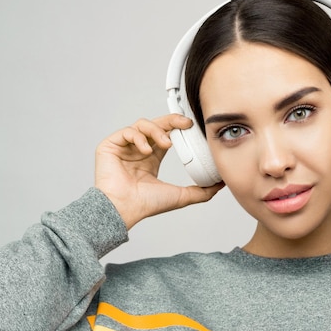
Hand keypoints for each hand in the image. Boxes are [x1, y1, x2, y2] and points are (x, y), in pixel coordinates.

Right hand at [95, 114, 223, 229]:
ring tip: (166, 144)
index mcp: (152, 156)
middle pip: (156, 124)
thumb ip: (202, 191)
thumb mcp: (181, 195)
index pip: (166, 133)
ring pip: (143, 124)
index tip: (191, 125)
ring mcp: (124, 146)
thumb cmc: (146, 205)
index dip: (178, 126)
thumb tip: (221, 184)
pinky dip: (139, 138)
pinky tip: (146, 151)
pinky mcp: (110, 145)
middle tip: (185, 123)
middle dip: (171, 120)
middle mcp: (138, 149)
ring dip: (157, 131)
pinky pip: (127, 131)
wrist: (123, 210)